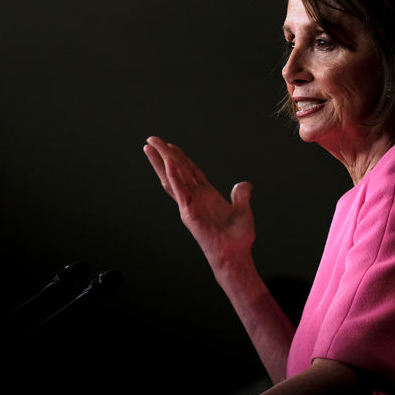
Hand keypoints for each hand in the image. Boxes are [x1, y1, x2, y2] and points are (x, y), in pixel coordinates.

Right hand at [143, 136, 254, 271]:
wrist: (234, 255)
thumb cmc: (237, 238)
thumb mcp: (242, 210)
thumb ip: (241, 196)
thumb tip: (244, 185)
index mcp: (206, 195)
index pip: (190, 171)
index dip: (180, 157)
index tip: (169, 145)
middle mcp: (195, 198)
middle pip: (176, 170)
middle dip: (164, 154)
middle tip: (151, 139)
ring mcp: (189, 205)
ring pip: (172, 178)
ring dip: (161, 161)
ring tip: (150, 146)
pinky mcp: (189, 213)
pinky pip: (181, 191)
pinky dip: (175, 176)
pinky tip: (169, 162)